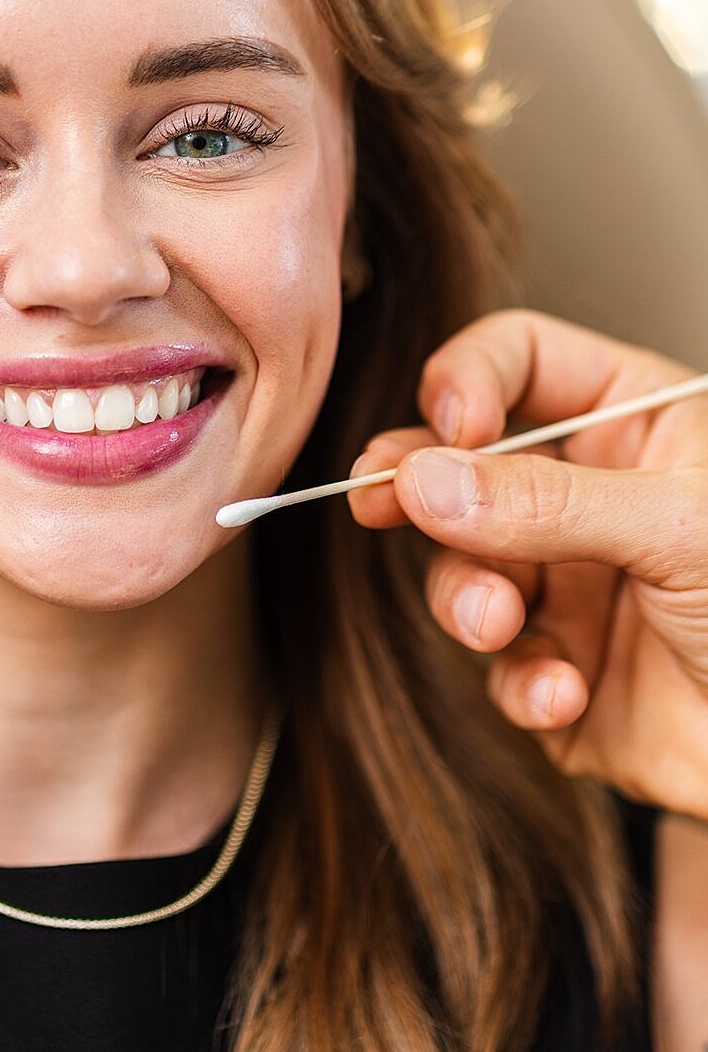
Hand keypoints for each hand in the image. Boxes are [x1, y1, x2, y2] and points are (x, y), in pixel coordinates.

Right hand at [348, 309, 707, 819]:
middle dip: (421, 490)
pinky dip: (521, 682)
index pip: (520, 360)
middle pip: (465, 464)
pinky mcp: (557, 668)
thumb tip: (423, 478)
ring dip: (469, 598)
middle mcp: (591, 495)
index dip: (467, 382)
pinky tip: (565, 692)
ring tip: (499, 625)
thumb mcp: (679, 527)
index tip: (448, 430)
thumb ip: (546, 500)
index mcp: (634, 424)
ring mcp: (570, 582)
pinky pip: (500, 665)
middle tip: (376, 500)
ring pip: (464, 568)